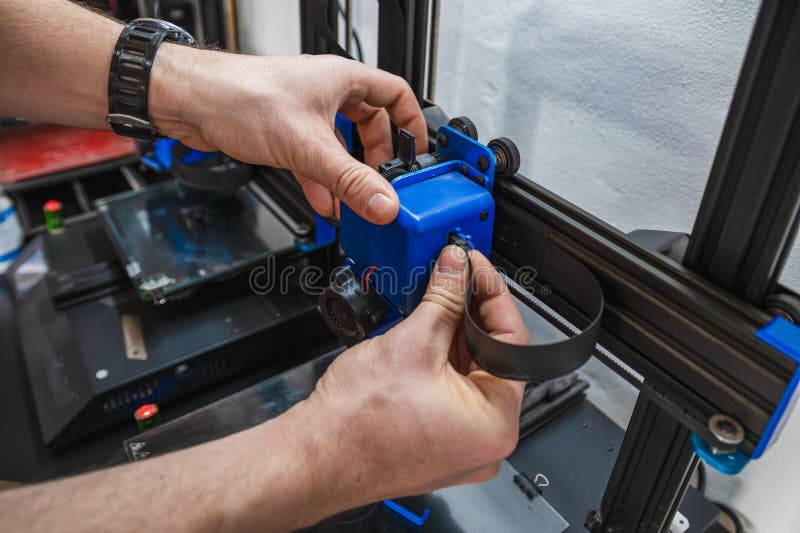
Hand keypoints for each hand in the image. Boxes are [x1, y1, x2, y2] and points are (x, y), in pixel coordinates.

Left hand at [150, 47, 426, 223]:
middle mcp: (327, 93)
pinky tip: (324, 203)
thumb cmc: (241, 97)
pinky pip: (315, 159)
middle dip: (377, 160)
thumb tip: (385, 202)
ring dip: (348, 177)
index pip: (396, 95)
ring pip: (341, 146)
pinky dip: (323, 181)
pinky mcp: (285, 133)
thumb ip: (349, 179)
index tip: (420, 153)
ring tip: (355, 203)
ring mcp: (306, 113)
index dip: (412, 124)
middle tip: (384, 185)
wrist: (191, 102)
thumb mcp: (308, 146)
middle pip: (370, 126)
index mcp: (343, 80)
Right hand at [292, 246, 528, 515]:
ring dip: (449, 334)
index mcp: (496, 423)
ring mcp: (460, 444)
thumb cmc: (357, 424)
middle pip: (489, 356)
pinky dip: (435, 359)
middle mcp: (485, 441)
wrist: (314, 456)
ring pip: (466, 372)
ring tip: (429, 303)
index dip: (492, 294)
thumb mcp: (412, 342)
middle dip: (467, 312)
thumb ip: (444, 297)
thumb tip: (457, 267)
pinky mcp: (436, 440)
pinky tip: (418, 334)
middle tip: (452, 277)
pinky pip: (447, 390)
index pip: (512, 341)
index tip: (475, 267)